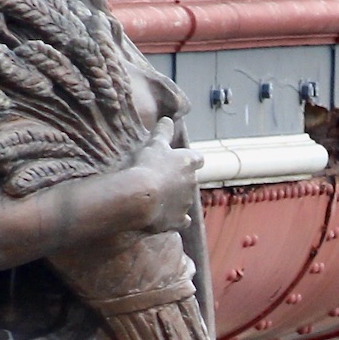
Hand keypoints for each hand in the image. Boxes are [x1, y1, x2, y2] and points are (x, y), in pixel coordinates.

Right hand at [119, 120, 198, 241]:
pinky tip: (167, 218)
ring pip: (185, 200)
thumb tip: (168, 119)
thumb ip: (163, 132)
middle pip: (190, 180)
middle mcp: (192, 183)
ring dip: (176, 199)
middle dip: (180, 181)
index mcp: (188, 163)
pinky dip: (176, 219)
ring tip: (158, 197)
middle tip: (162, 180)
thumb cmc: (147, 165)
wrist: (141, 195)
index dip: (190, 160)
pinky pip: (181, 221)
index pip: (197, 159)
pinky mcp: (178, 220)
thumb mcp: (154, 144)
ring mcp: (186, 203)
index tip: (182, 161)